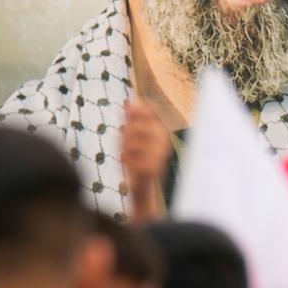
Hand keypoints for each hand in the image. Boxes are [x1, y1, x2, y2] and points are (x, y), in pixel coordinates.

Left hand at [121, 99, 171, 220]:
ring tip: (127, 156)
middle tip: (123, 144)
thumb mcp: (132, 136)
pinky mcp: (152, 168)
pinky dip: (126, 161)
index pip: (148, 111)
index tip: (127, 123)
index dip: (134, 114)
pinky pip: (130, 157)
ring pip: (131, 142)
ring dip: (124, 149)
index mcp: (161, 129)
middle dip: (125, 134)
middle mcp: (164, 139)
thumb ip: (131, 119)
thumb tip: (128, 101)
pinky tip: (129, 165)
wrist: (142, 185)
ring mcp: (160, 154)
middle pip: (135, 126)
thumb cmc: (137, 158)